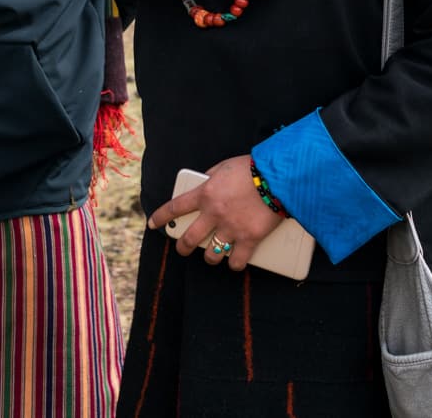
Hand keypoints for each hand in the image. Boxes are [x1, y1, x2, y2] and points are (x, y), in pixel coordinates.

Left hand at [147, 155, 283, 271]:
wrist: (278, 177)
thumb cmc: (252, 169)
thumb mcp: (223, 167)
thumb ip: (210, 179)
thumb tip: (204, 185)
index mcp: (205, 193)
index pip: (175, 207)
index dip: (161, 217)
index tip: (153, 224)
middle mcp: (214, 213)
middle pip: (189, 238)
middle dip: (182, 247)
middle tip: (183, 249)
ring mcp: (231, 228)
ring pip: (211, 254)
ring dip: (209, 257)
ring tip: (212, 256)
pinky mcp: (249, 239)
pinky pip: (236, 261)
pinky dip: (234, 264)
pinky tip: (234, 262)